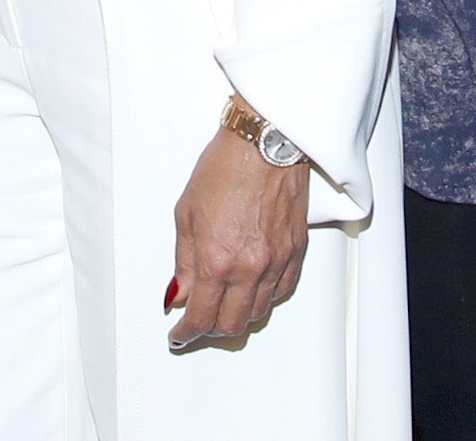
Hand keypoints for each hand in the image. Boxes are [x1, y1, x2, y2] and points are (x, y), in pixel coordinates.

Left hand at [166, 127, 312, 349]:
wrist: (265, 142)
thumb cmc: (226, 166)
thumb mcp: (186, 213)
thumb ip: (184, 261)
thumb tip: (180, 293)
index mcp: (217, 260)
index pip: (201, 317)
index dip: (186, 333)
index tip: (179, 334)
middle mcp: (249, 268)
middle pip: (232, 325)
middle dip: (211, 330)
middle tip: (199, 322)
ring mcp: (276, 261)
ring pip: (259, 313)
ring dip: (239, 316)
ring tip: (224, 306)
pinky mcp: (296, 251)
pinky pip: (282, 291)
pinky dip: (265, 299)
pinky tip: (253, 292)